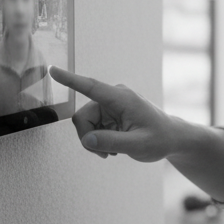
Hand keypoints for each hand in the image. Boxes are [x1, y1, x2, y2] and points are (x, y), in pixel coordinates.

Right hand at [49, 66, 174, 161]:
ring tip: (114, 151)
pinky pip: (91, 128)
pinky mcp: (109, 114)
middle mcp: (113, 98)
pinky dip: (98, 140)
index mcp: (122, 98)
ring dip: (95, 141)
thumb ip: (112, 142)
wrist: (171, 138)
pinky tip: (114, 147)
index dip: (70, 79)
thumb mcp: (138, 145)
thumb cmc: (159, 138)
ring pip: (85, 125)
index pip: (91, 87)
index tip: (52, 70)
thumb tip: (87, 140)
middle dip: (88, 137)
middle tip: (104, 153)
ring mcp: (110, 106)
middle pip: (82, 117)